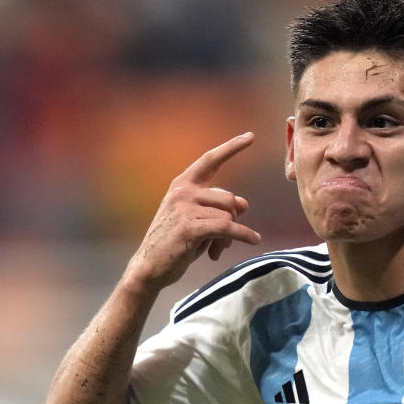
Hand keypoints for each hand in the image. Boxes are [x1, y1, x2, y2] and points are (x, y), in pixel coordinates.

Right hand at [124, 133, 261, 292]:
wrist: (150, 267)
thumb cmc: (176, 243)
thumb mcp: (199, 220)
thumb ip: (218, 208)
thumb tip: (244, 204)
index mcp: (183, 185)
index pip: (210, 160)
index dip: (232, 147)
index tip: (251, 136)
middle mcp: (183, 191)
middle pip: (229, 199)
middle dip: (234, 220)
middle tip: (224, 242)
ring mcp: (184, 208)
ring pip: (229, 216)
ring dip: (231, 236)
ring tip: (218, 250)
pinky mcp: (190, 227)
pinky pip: (227, 228)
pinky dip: (243, 235)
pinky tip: (253, 239)